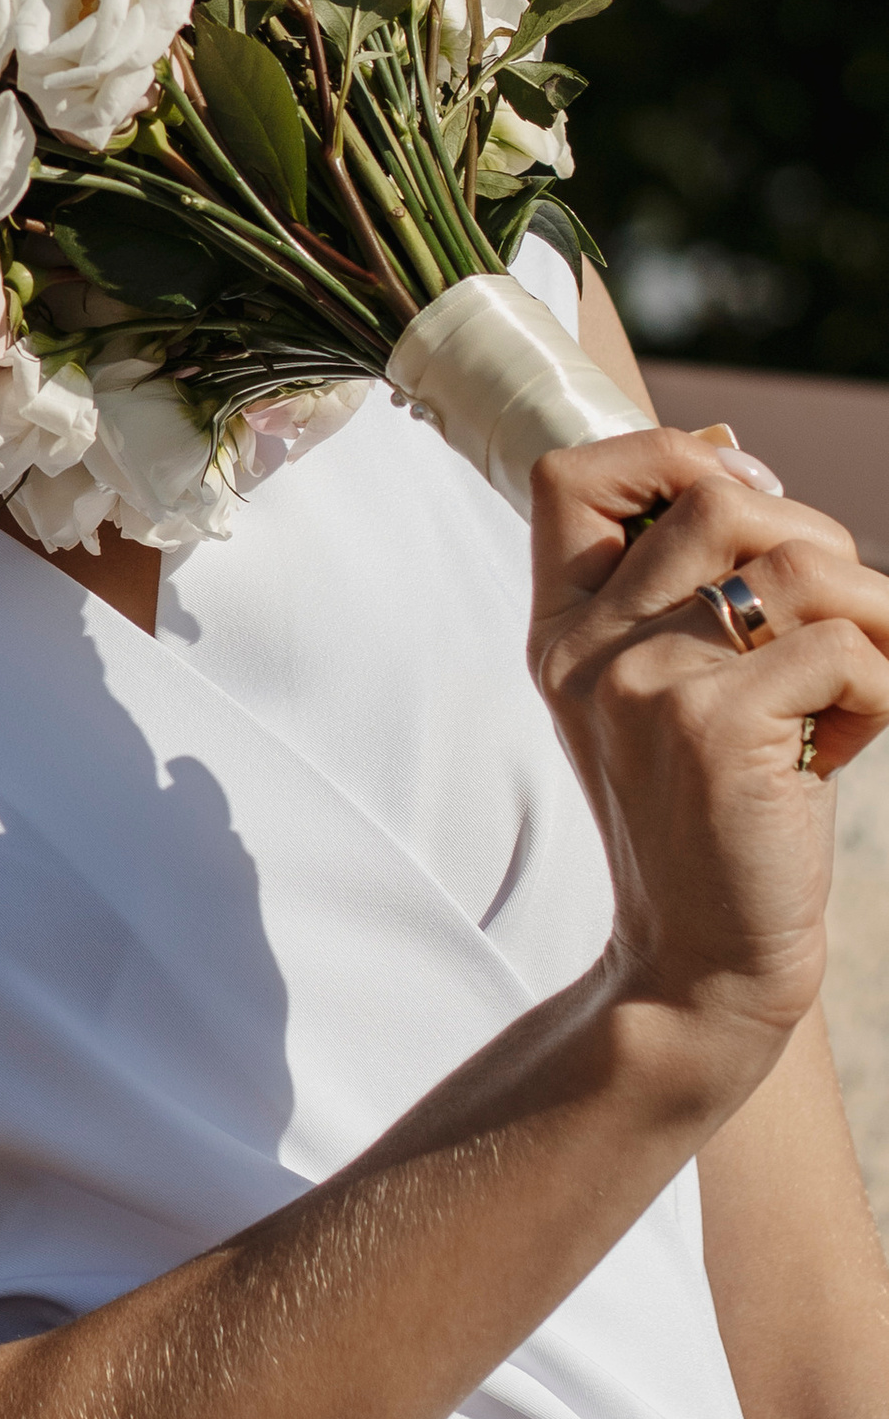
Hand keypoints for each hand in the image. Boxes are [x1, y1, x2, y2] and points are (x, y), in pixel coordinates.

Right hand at [528, 432, 888, 1059]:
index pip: (570, 476)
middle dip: (816, 538)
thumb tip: (741, 458)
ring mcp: (643, 686)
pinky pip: (844, 649)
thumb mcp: (664, 695)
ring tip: (863, 681)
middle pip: (718, 500)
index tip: (740, 495)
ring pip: (798, 565)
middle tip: (838, 619)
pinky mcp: (716, 729)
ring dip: (871, 614)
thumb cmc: (709, 819)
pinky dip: (883, 689)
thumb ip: (679, 591)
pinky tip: (852, 743)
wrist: (701, 963)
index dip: (664, 455)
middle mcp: (585, 650)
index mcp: (561, 632)